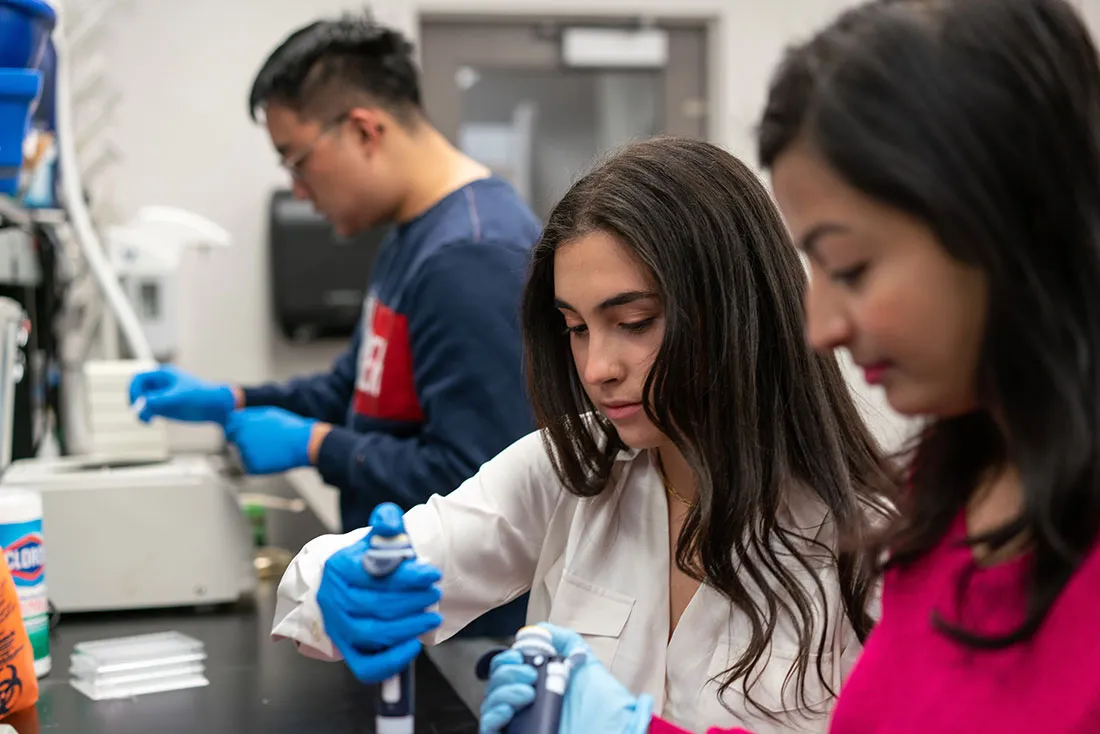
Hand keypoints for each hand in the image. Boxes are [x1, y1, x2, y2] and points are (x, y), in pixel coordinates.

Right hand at [128, 364, 236, 423]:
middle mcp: (160, 385)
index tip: (137, 400)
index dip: (133, 389)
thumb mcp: (180, 397)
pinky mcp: (164, 408)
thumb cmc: (201, 396)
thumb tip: (144, 402)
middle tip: (139, 410)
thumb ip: (162, 399)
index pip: (138, 378)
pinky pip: (148, 411)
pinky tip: (148, 421)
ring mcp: (161, 397)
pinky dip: (145, 416)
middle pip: (137, 391)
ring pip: (141, 403)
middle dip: (135, 401)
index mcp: (163, 375)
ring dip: (139, 411)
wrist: (216, 407)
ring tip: (146, 419)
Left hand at [223, 407, 315, 473]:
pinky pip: (251, 466)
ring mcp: (244, 451)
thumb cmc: (288, 427)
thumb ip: (250, 416)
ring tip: (272, 450)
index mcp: (242, 420)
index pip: (230, 426)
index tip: (250, 433)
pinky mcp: (251, 466)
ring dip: (253, 454)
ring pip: (243, 455)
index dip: (238, 430)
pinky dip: (260, 465)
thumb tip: (237, 418)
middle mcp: (239, 435)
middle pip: (234, 441)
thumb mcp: (269, 414)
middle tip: (264, 444)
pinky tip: (273, 458)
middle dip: (245, 443)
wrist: (302, 443)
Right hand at [317, 503, 442, 683]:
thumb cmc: (366, 561)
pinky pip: (367, 666)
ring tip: (433, 616)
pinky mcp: (347, 651)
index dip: (407, 576)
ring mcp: (339, 629)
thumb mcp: (375, 537)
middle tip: (436, 593)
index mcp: (339, 568)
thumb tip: (391, 524)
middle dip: (413, 600)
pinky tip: (414, 645)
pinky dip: (391, 660)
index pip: (374, 574)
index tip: (432, 573)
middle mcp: (333, 600)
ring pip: (374, 634)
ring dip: (409, 626)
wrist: (346, 585)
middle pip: (376, 605)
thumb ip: (386, 522)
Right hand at [479, 623, 652, 733]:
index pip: (506, 669)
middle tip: (530, 675)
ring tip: (529, 694)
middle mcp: (525, 704)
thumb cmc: (605, 705)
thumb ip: (564, 640)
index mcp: (538, 685)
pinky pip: (488, 728)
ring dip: (503, 692)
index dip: (506, 659)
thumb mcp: (585, 664)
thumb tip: (539, 629)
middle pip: (495, 684)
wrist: (613, 733)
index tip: (519, 655)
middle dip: (506, 673)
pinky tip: (508, 710)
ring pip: (490, 704)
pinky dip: (493, 716)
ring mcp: (520, 724)